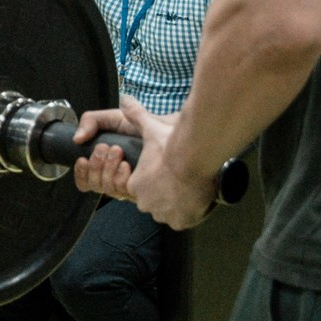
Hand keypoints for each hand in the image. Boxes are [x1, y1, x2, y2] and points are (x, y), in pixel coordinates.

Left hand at [73, 100, 214, 228]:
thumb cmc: (171, 144)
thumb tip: (125, 99)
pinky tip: (196, 201)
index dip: (155, 181)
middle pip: (155, 201)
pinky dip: (190, 213)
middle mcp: (146, 203)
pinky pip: (184, 220)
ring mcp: (164, 214)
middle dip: (166, 194)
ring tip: (189, 188)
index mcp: (135, 185)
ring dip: (178, 204)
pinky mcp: (181, 220)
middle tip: (180, 180)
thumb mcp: (149, 128)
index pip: (142, 188)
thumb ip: (135, 115)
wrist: (195, 157)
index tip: (167, 173)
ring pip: (170, 211)